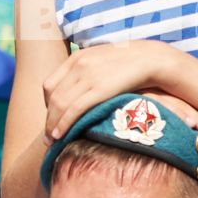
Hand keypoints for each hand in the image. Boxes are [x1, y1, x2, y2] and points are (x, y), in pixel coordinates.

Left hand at [42, 43, 197, 140]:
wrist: (150, 58)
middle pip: (52, 97)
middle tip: (47, 136)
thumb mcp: (102, 61)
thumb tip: (79, 88)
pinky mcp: (99, 88)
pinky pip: (74, 109)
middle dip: (48, 119)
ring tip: (52, 140)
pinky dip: (63, 123)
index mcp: (77, 57)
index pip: (49, 85)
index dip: (46, 105)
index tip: (51, 118)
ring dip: (53, 125)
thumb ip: (87, 71)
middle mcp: (78, 65)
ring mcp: (88, 76)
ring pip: (60, 104)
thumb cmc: (129, 64)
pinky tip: (60, 134)